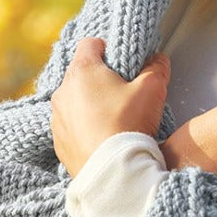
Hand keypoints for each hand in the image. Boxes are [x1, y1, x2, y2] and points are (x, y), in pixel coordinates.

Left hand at [50, 37, 170, 177]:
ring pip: (74, 100)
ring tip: (113, 118)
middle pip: (81, 73)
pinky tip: (102, 137)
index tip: (121, 62)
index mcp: (82, 71)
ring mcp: (58, 118)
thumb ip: (156, 68)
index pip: (90, 44)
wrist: (112, 172)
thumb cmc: (127, 126)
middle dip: (100, 78)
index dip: (108, 48)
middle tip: (122, 92)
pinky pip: (71, 126)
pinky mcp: (59, 141)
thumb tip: (158, 60)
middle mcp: (63, 91)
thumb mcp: (151, 90)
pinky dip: (84, 127)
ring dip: (89, 104)